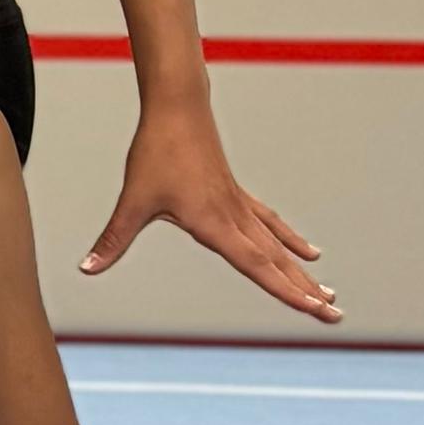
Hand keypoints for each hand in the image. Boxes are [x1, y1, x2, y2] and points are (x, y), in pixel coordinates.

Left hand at [79, 99, 336, 325]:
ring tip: (329, 294)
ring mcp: (239, 205)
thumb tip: (86, 268)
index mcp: (214, 225)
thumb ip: (113, 240)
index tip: (315, 310)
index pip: (257, 268)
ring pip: (279, 247)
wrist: (177, 108)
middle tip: (336, 316)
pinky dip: (290, 241)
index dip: (286, 292)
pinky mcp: (236, 194)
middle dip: (307, 293)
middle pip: (278, 264)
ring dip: (303, 273)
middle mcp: (234, 218)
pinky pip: (271, 224)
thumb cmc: (156, 152)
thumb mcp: (132, 201)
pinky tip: (308, 253)